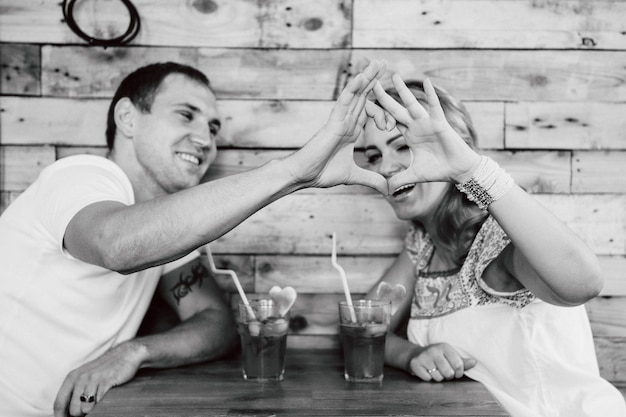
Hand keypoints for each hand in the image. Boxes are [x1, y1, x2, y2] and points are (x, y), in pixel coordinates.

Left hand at [53, 342, 144, 415]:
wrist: (125, 354)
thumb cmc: (104, 368)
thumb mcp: (85, 376)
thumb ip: (74, 390)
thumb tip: (68, 411)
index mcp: (72, 377)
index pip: (59, 403)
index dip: (60, 416)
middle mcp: (81, 378)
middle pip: (73, 410)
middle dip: (81, 414)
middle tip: (89, 409)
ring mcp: (94, 380)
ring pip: (85, 409)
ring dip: (92, 410)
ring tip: (98, 403)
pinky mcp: (107, 382)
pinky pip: (99, 402)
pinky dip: (102, 405)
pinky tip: (105, 398)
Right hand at [287, 60, 389, 194]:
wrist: (304, 175)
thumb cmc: (322, 172)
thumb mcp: (354, 176)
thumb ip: (372, 179)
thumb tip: (388, 190)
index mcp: (351, 130)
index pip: (370, 113)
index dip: (384, 114)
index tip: (391, 127)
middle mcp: (346, 121)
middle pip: (363, 95)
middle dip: (374, 80)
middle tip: (386, 63)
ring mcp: (339, 119)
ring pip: (355, 93)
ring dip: (367, 77)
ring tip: (378, 62)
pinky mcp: (332, 122)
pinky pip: (344, 101)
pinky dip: (352, 89)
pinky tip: (361, 77)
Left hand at [372, 74, 480, 192]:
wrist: (458, 171)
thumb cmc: (438, 170)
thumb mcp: (413, 175)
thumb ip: (399, 180)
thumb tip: (385, 190)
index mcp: (409, 134)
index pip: (390, 120)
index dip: (378, 113)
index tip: (364, 103)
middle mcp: (416, 125)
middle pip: (396, 108)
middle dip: (385, 96)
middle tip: (372, 82)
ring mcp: (428, 122)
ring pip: (412, 103)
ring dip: (403, 89)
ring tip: (394, 74)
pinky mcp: (440, 123)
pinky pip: (434, 107)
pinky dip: (431, 94)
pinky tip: (425, 81)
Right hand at [407, 342, 476, 381]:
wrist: (415, 354)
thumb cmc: (437, 357)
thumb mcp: (449, 356)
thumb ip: (462, 361)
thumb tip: (474, 362)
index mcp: (444, 347)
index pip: (458, 364)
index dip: (459, 373)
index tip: (457, 372)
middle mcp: (434, 350)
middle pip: (448, 373)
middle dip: (448, 376)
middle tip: (444, 371)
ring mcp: (423, 357)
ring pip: (438, 377)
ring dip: (437, 377)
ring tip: (434, 370)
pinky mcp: (415, 364)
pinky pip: (427, 379)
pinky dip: (428, 378)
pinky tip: (426, 371)